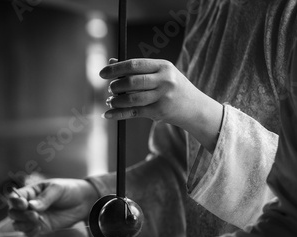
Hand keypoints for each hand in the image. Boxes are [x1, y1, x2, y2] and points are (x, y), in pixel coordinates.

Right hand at [7, 178, 99, 236]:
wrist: (83, 202)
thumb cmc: (68, 190)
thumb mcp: (57, 189)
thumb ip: (44, 198)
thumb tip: (31, 207)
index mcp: (30, 192)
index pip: (14, 198)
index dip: (15, 202)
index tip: (24, 204)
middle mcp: (28, 206)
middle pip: (13, 213)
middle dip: (19, 215)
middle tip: (34, 215)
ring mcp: (34, 217)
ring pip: (18, 224)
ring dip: (23, 225)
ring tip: (37, 221)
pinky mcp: (41, 227)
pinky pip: (29, 232)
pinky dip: (30, 232)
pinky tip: (38, 228)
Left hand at [100, 58, 222, 152]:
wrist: (195, 108)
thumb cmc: (172, 87)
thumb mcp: (160, 73)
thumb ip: (137, 68)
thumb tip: (111, 61)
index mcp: (163, 66)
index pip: (134, 64)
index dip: (115, 69)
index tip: (101, 73)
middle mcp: (164, 80)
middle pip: (132, 82)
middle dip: (115, 86)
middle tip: (110, 89)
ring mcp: (162, 97)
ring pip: (131, 99)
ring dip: (116, 101)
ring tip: (110, 101)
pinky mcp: (159, 112)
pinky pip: (133, 113)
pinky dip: (118, 114)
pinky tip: (107, 114)